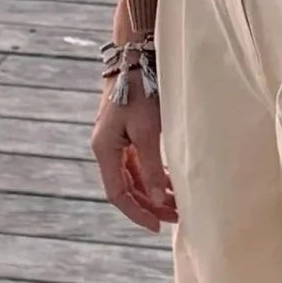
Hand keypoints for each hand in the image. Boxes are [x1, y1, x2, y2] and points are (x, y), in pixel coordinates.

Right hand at [92, 81, 175, 230]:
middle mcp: (107, 148)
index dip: (136, 212)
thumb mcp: (148, 131)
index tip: (156, 226)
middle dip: (148, 205)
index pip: (117, 193)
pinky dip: (154, 176)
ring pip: (133, 177)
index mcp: (105, 149)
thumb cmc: (141, 90)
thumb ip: (151, 166)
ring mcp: (116, 141)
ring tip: (177, 205)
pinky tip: (171, 182)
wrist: (136, 56)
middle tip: (175, 218)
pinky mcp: (127, 133)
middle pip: (125, 188)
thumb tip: (156, 199)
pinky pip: (138, 163)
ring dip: (152, 192)